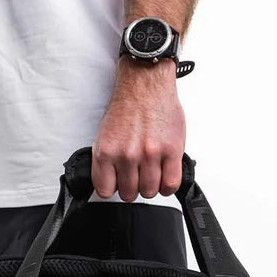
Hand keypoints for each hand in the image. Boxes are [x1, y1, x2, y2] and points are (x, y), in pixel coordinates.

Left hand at [92, 59, 185, 201]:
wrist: (145, 82)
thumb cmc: (127, 107)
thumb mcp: (105, 135)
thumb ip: (107, 161)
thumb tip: (110, 183)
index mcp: (107, 152)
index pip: (105, 191)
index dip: (113, 188)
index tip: (118, 182)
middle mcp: (127, 154)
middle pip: (129, 194)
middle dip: (133, 187)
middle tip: (137, 174)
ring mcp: (150, 154)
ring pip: (150, 191)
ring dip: (151, 185)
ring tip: (151, 172)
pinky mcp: (171, 151)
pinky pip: (170, 184)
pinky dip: (167, 185)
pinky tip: (165, 175)